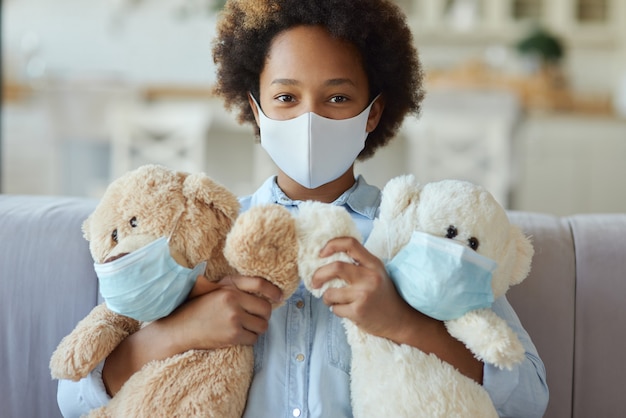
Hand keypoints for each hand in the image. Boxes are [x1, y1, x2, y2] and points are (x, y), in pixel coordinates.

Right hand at [165, 274, 282, 351]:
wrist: (180, 329)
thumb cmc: (197, 308)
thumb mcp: (214, 289)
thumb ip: (235, 287)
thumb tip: (262, 290)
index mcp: (229, 287)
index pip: (260, 285)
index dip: (274, 291)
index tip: (280, 297)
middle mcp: (233, 301)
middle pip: (266, 309)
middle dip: (264, 315)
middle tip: (257, 317)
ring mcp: (234, 319)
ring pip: (262, 326)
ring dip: (257, 328)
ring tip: (246, 327)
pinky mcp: (233, 336)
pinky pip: (253, 339)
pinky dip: (249, 339)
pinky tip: (238, 336)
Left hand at [310, 237, 415, 340]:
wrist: (399, 320)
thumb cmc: (382, 295)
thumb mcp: (376, 273)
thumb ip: (358, 264)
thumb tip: (327, 259)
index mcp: (373, 264)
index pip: (350, 244)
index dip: (331, 245)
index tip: (321, 254)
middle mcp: (369, 277)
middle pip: (335, 267)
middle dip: (319, 275)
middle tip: (314, 281)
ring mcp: (364, 294)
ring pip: (331, 292)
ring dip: (326, 297)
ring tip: (332, 300)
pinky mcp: (358, 311)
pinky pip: (335, 309)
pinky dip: (335, 309)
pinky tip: (345, 310)